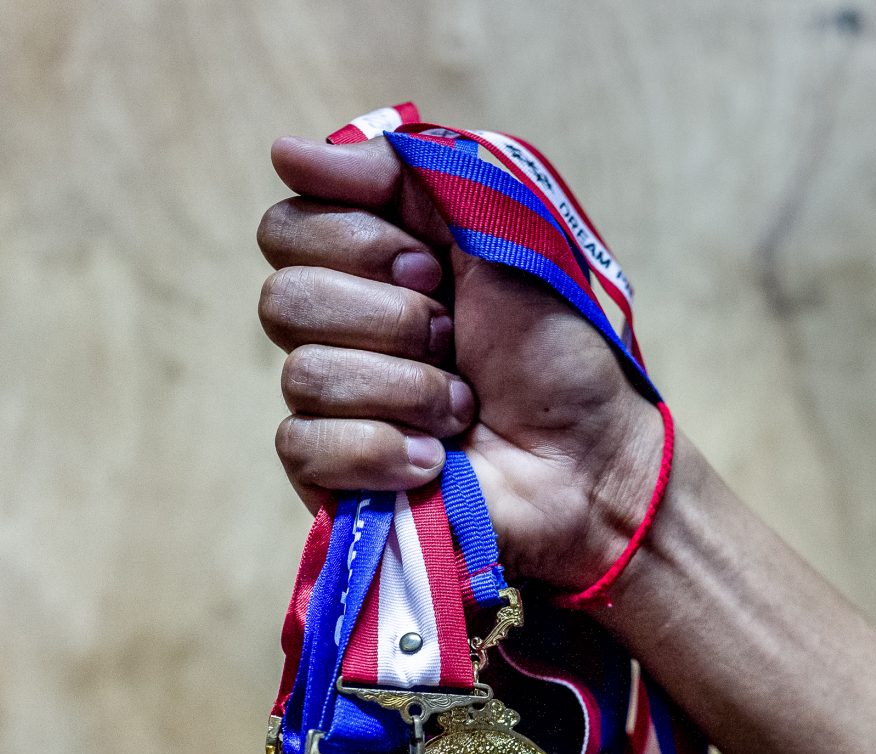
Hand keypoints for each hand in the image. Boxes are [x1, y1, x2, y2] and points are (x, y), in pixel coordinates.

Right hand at [259, 135, 666, 590]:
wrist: (591, 458)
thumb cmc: (557, 350)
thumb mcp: (496, 228)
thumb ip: (402, 174)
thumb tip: (287, 154)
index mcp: (369, 264)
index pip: (288, 228)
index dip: (360, 245)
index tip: (434, 270)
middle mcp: (340, 330)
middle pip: (284, 299)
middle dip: (391, 320)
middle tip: (456, 339)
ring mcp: (333, 407)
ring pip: (304, 375)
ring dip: (407, 389)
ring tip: (465, 408)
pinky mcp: (334, 478)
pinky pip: (304, 447)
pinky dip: (383, 449)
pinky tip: (435, 459)